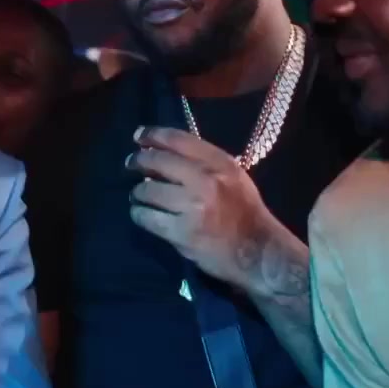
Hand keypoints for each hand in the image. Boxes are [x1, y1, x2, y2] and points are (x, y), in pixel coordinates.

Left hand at [126, 126, 291, 289]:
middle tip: (130, 164)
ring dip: (137, 192)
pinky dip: (139, 214)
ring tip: (138, 195)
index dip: (153, 135)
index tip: (139, 135)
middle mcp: (206, 180)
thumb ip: (205, 162)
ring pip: (147, 191)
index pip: (178, 139)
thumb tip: (166, 152)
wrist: (258, 252)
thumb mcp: (234, 177)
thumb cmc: (245, 213)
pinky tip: (141, 213)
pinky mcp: (181, 232)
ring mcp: (192, 206)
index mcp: (220, 163)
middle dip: (138, 161)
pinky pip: (147, 217)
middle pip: (157, 161)